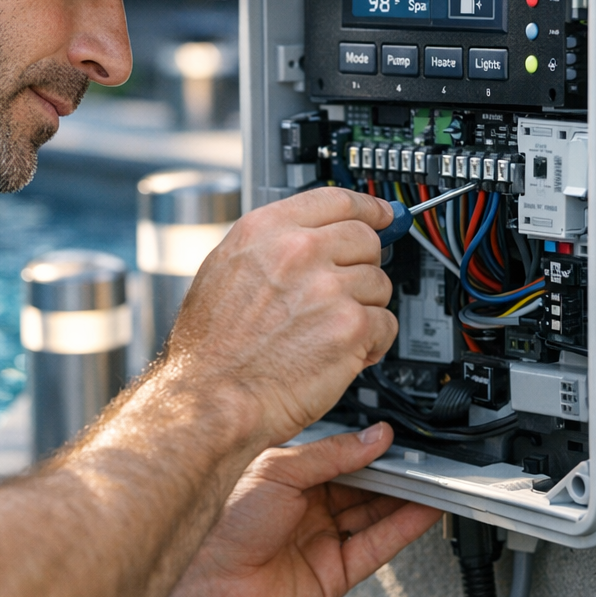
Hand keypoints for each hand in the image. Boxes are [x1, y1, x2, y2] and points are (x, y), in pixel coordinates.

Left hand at [134, 423, 441, 596]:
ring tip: (432, 480)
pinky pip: (377, 545)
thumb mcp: (280, 469)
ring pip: (374, 515)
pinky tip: (423, 510)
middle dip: (392, 473)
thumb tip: (372, 438)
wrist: (211, 580)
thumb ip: (331, 454)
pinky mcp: (336, 573)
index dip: (369, 449)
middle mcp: (308, 508)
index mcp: (290, 477)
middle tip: (421, 458)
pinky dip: (403, 528)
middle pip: (362, 487)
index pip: (341, 459)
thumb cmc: (226, 521)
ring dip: (404, 499)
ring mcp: (323, 540)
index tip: (397, 438)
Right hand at [165, 188, 398, 445]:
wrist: (210, 397)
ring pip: (379, 284)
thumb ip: (269, 246)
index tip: (381, 214)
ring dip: (364, 309)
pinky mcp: (350, 326)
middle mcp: (298, 250)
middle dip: (363, 266)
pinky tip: (343, 353)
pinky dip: (372, 343)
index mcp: (265, 230)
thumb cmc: (209, 348)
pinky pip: (386, 323)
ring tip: (331, 331)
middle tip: (348, 291)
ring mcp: (328, 286)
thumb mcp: (224, 270)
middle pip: (366, 239)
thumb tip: (311, 236)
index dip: (367, 208)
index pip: (335, 199)